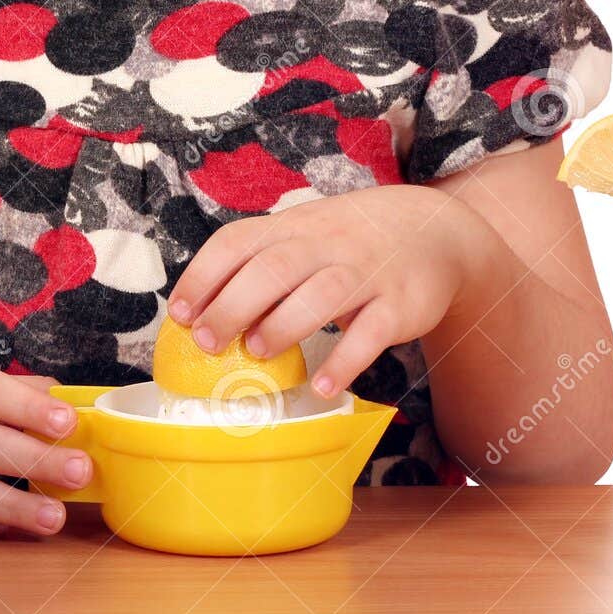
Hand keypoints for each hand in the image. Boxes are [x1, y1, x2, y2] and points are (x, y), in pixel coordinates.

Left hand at [165, 186, 482, 397]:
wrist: (434, 231)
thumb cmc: (349, 241)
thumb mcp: (304, 235)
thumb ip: (260, 263)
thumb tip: (199, 313)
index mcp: (292, 227)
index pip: (238, 241)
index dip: (204, 276)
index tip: (178, 313)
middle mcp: (327, 244)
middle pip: (274, 267)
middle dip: (233, 305)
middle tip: (207, 342)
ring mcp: (366, 272)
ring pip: (322, 294)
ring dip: (285, 324)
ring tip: (258, 353)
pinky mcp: (400, 304)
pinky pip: (372, 332)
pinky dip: (346, 360)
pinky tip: (323, 386)